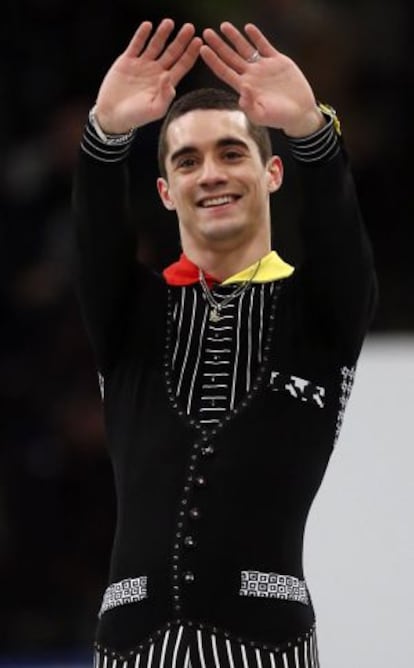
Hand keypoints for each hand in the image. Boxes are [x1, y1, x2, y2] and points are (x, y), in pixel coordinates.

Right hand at [95, 19, 201, 133]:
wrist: (112, 115)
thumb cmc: (135, 117)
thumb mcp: (154, 110)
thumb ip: (165, 96)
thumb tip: (169, 77)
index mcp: (165, 84)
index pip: (182, 65)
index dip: (190, 54)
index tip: (198, 42)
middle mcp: (156, 72)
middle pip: (172, 53)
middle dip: (181, 40)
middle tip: (189, 27)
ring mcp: (142, 65)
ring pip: (155, 45)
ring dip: (162, 34)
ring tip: (169, 23)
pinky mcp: (127, 61)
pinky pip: (136, 45)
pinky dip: (141, 35)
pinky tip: (148, 26)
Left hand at [200, 23, 324, 137]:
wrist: (299, 113)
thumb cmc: (279, 118)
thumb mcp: (262, 116)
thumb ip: (249, 105)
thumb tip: (243, 89)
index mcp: (244, 88)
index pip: (224, 71)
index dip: (213, 60)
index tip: (203, 49)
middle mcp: (251, 76)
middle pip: (230, 57)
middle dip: (218, 45)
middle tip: (206, 32)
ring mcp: (263, 67)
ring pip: (245, 49)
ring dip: (234, 37)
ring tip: (223, 25)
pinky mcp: (277, 61)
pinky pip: (264, 46)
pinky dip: (256, 36)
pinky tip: (248, 28)